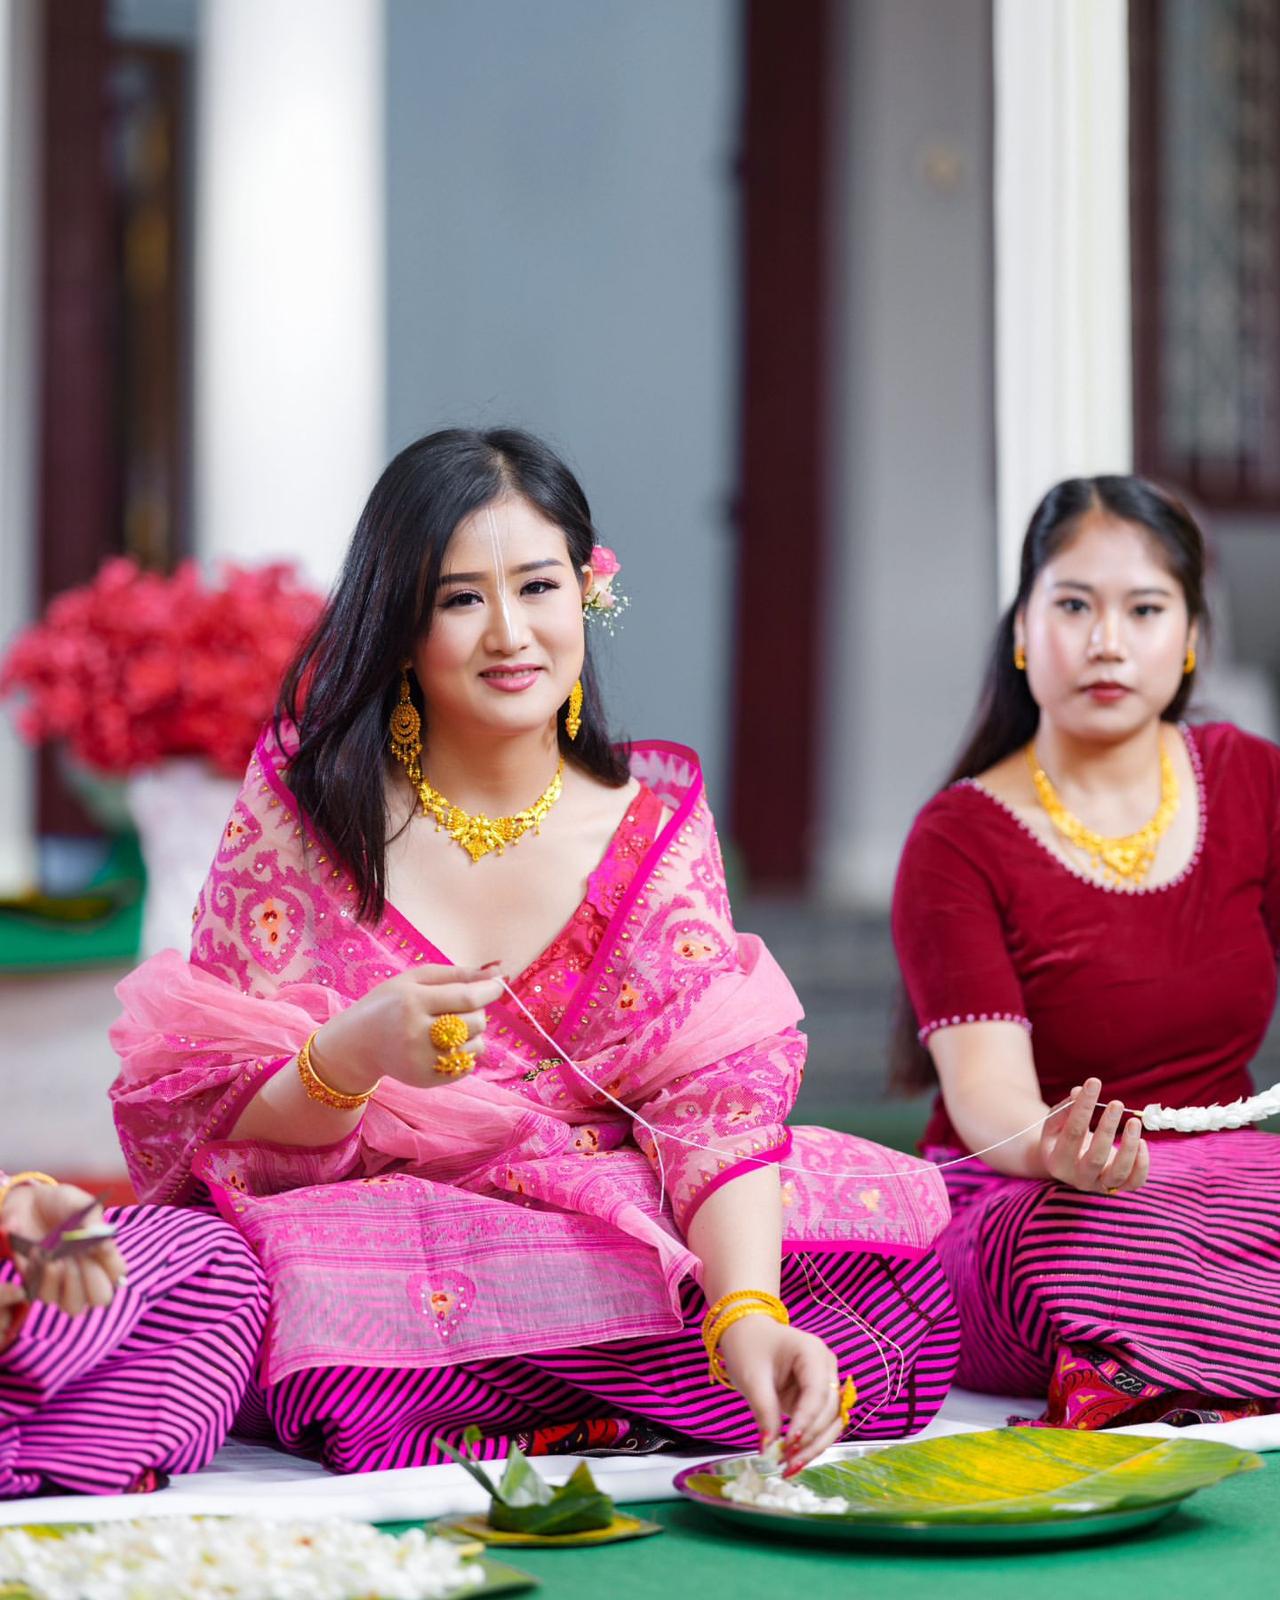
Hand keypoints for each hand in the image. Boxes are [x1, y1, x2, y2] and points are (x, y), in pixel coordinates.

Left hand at [1, 1182, 126, 1317]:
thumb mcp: (80, 1204)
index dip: (112, 1265)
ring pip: (73, 1306)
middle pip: (101, 1298)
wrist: (28, 1202)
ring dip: (66, 1283)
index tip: (100, 1246)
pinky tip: (39, 1253)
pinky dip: (42, 1276)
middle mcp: (86, 1272)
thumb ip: (93, 1221)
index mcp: (103, 1253)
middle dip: (92, 1282)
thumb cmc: (61, 1202)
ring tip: (55, 1260)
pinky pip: (44, 1296)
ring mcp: (63, 1282)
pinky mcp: (38, 1285)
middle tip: (78, 1261)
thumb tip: (103, 1243)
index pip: (118, 1274)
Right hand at [310, 964, 505, 1094]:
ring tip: (451, 1027)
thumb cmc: (389, 1004)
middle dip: (478, 1011)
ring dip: (473, 1033)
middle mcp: (416, 1033)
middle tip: (460, 1007)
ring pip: (476, 1045)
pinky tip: (445, 1045)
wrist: (356, 1044)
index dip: (490, 991)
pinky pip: (466, 1065)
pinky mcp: (425, 1080)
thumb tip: (498, 974)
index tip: (499, 985)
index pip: (466, 998)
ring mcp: (421, 1060)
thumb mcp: (414, 979)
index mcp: (412, 1002)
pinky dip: (465, 1053)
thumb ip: (457, 974)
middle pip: (475, 1022)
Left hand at [716, 1315, 844, 1473]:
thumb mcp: (751, 1377)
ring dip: (814, 1446)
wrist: (747, 1333)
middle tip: (786, 1463)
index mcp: (812, 1352)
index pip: (818, 1392)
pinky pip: (821, 1424)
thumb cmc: (748, 1347)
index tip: (788, 1444)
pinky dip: (810, 1442)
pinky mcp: (817, 1398)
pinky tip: (795, 1459)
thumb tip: (769, 1448)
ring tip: (790, 1467)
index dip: (806, 1420)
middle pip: (830, 1410)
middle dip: (810, 1439)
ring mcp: (825, 1382)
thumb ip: (764, 1410)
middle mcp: (826, 1367)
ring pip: (831, 1422)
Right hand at [1040, 1077, 1149, 1193]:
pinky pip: (1135, 1182)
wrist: (1067, 1163)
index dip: (1083, 1108)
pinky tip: (1142, 1142)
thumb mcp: (1057, 1121)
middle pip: (1095, 1157)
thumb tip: (1081, 1091)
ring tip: (1134, 1121)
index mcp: (1057, 1161)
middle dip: (1107, 1129)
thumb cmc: (1062, 1136)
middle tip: (1116, 1103)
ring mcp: (1099, 1185)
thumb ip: (1067, 1107)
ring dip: (1129, 1146)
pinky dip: (1142, 1163)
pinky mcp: (1118, 1187)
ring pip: (1118, 1173)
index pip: (1072, 1133)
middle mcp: (1078, 1178)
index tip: (1093, 1083)